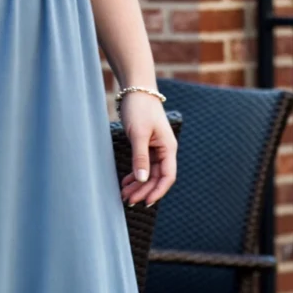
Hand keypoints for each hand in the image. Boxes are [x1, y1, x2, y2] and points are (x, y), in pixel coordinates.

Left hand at [119, 93, 176, 207]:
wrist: (136, 90)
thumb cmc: (139, 109)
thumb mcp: (138, 134)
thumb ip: (140, 157)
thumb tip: (142, 180)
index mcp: (168, 148)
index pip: (167, 176)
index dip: (158, 191)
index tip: (146, 202)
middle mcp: (164, 150)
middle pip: (156, 177)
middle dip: (143, 190)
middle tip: (128, 201)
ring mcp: (155, 148)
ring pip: (148, 173)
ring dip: (138, 185)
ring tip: (124, 195)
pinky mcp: (146, 145)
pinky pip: (143, 165)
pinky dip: (135, 175)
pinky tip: (125, 183)